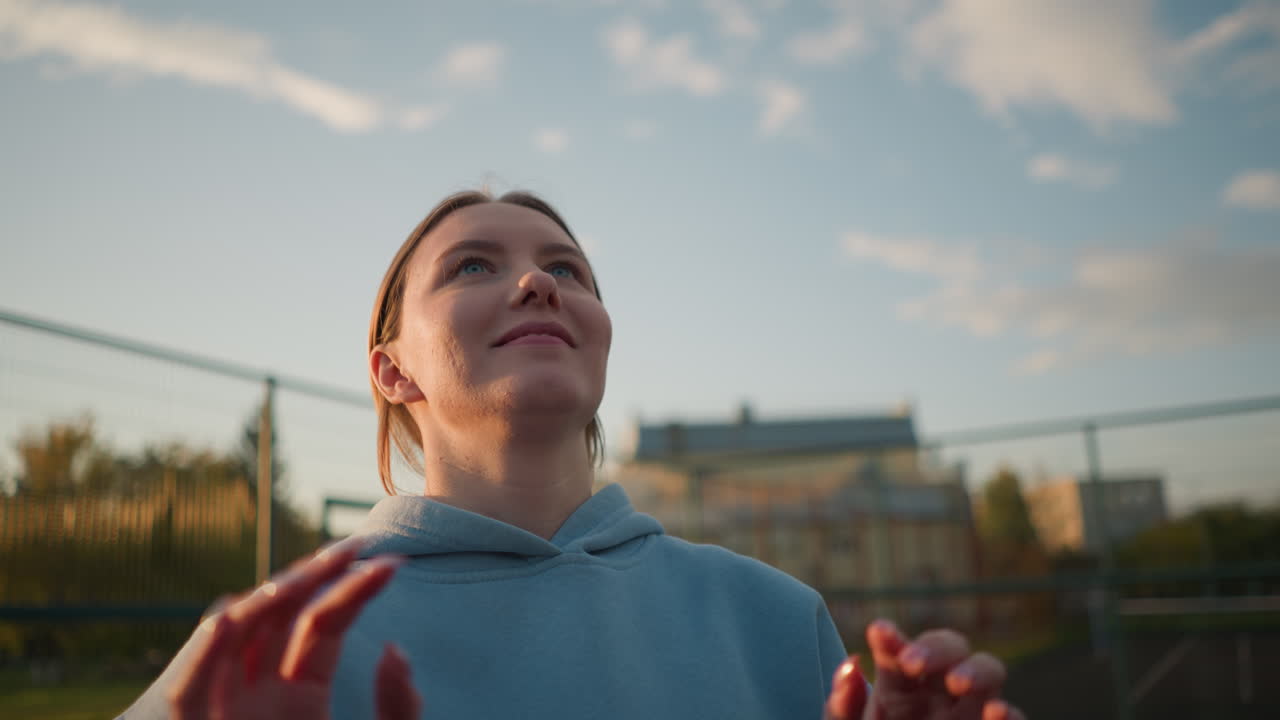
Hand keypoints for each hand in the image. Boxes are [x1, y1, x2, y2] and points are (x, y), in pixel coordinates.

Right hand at [165, 540, 420, 719]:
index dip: (354, 589)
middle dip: (316, 576)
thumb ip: (400, 710)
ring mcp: (225, 704)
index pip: (324, 622)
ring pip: (239, 633)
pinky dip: (203, 652)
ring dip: (269, 598)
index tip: (394, 564)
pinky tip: (228, 617)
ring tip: (312, 570)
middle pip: (282, 614)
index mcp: (300, 692)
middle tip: (358, 545)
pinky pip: (190, 686)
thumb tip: (395, 648)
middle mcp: (259, 689)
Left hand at [823, 619, 1025, 719]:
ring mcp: (971, 715)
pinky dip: (1011, 714)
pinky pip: (1014, 719)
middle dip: (936, 648)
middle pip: (950, 649)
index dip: (890, 639)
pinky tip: (996, 711)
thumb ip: (842, 707)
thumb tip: (852, 663)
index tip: (879, 633)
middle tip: (912, 663)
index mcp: (899, 688)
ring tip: (957, 683)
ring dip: (977, 670)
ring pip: (988, 673)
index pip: (897, 651)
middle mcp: (939, 695)